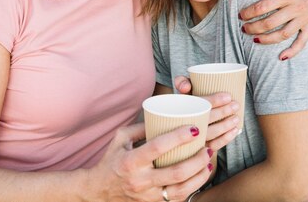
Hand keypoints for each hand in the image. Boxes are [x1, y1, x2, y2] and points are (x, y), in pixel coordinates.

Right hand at [91, 122, 212, 201]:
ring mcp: (148, 196)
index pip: (157, 147)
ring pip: (180, 189)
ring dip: (199, 175)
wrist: (99, 191)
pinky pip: (178, 198)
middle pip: (175, 172)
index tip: (194, 128)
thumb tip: (165, 114)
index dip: (178, 137)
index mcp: (131, 161)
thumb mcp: (120, 138)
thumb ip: (141, 126)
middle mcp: (140, 180)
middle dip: (196, 160)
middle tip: (207, 147)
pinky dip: (193, 186)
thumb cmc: (112, 160)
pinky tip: (201, 175)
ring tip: (208, 161)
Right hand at [174, 76, 239, 152]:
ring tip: (236, 117)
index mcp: (179, 110)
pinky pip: (212, 146)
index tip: (228, 96)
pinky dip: (225, 139)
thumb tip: (186, 87)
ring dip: (226, 125)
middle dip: (223, 112)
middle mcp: (183, 126)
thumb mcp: (179, 92)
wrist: (167, 129)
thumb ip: (182, 82)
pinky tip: (234, 131)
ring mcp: (190, 141)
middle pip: (206, 119)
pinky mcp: (197, 150)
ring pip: (211, 134)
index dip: (214, 100)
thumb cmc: (179, 106)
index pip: (198, 105)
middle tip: (236, 105)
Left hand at [239, 0, 307, 59]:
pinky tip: (281, 57)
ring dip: (267, 40)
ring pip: (283, 34)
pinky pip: (302, 42)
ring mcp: (304, 19)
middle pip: (270, 23)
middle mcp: (297, 8)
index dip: (249, 13)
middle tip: (243, 28)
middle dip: (253, 28)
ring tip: (254, 40)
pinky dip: (292, 52)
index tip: (240, 15)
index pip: (263, 7)